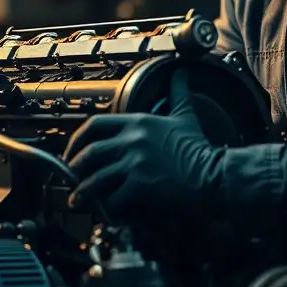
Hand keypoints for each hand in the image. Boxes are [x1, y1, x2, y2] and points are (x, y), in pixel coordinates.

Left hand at [65, 68, 223, 218]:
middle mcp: (132, 140)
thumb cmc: (200, 148)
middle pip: (89, 153)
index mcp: (138, 122)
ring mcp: (135, 162)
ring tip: (77, 200)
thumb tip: (181, 73)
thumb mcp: (186, 115)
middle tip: (70, 179)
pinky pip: (113, 199)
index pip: (95, 125)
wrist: (216, 174)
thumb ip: (179, 92)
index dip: (77, 140)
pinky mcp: (141, 185)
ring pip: (95, 178)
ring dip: (83, 192)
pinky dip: (107, 209)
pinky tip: (107, 213)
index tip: (73, 152)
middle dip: (74, 168)